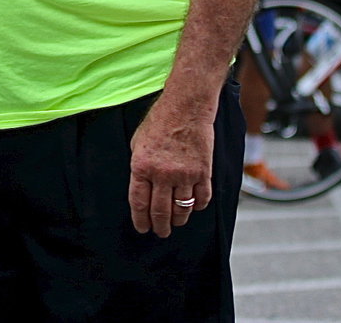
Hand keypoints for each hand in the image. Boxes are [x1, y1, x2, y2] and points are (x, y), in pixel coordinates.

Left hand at [128, 94, 213, 237]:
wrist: (186, 107)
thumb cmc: (160, 121)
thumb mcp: (138, 142)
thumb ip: (140, 166)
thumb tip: (143, 187)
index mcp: (141, 166)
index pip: (139, 202)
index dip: (140, 220)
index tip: (143, 229)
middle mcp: (162, 174)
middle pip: (160, 211)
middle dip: (160, 226)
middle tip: (161, 233)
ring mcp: (184, 175)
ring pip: (182, 209)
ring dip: (179, 220)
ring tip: (176, 223)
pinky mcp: (203, 173)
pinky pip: (202, 199)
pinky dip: (197, 207)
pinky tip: (193, 207)